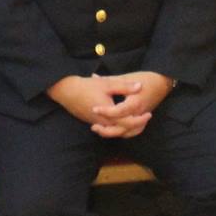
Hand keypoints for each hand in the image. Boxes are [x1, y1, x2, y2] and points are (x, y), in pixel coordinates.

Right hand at [45, 73, 167, 135]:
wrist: (66, 91)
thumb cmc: (86, 86)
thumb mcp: (107, 83)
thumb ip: (124, 86)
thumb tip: (140, 87)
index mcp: (109, 114)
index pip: (128, 123)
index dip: (140, 120)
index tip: (149, 114)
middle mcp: (103, 122)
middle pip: (123, 131)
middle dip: (136, 127)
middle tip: (145, 119)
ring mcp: (96, 123)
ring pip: (115, 132)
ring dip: (127, 128)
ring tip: (136, 121)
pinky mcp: (92, 122)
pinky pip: (107, 129)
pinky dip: (117, 127)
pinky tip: (121, 120)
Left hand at [90, 71, 173, 139]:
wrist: (162, 82)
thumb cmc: (144, 78)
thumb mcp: (126, 77)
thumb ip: (110, 79)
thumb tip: (94, 77)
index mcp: (134, 102)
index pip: (118, 111)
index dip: (106, 111)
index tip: (94, 109)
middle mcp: (139, 113)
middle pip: (122, 127)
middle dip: (107, 129)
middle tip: (93, 127)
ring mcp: (141, 117)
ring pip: (128, 132)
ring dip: (114, 133)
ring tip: (99, 130)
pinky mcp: (142, 119)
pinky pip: (133, 131)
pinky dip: (123, 133)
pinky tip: (112, 130)